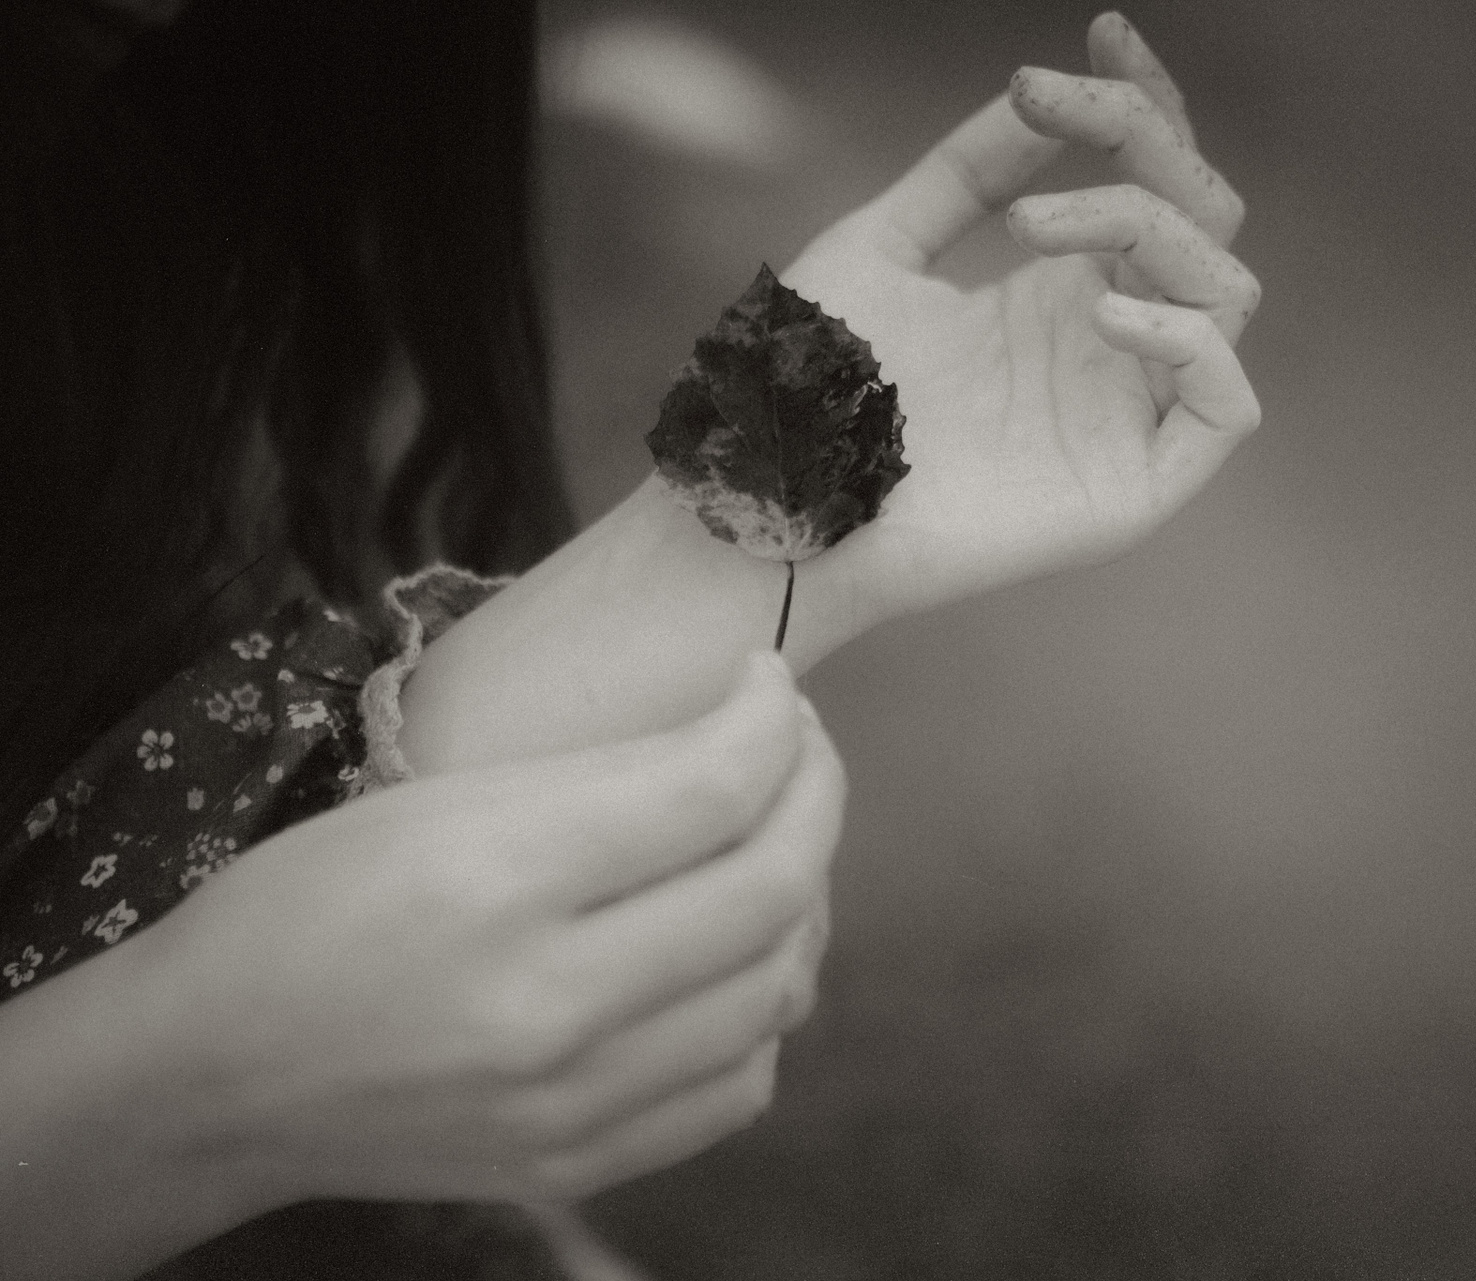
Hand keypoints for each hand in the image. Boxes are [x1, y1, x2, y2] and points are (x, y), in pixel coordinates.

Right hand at [110, 653, 838, 1209]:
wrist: (213, 1075)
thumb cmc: (308, 908)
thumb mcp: (439, 801)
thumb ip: (604, 778)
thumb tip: (740, 741)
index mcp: (498, 883)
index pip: (711, 789)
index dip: (771, 721)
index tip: (770, 685)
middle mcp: (548, 1007)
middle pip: (771, 890)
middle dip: (815, 795)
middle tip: (798, 750)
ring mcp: (571, 1105)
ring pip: (776, 991)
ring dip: (803, 900)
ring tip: (774, 846)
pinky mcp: (579, 1165)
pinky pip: (740, 1085)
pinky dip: (762, 1008)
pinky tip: (731, 959)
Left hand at [785, 11, 1261, 624]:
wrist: (779, 498)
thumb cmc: (817, 391)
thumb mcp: (887, 247)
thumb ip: (966, 173)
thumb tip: (1038, 94)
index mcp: (1061, 295)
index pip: (1153, 182)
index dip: (1146, 102)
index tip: (1105, 30)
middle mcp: (1108, 349)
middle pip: (1203, 220)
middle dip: (1146, 144)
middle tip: (1053, 113)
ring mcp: (1125, 417)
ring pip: (1226, 293)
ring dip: (1147, 225)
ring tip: (1034, 227)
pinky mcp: (1133, 489)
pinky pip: (1229, 407)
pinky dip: (1189, 340)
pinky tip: (1101, 311)